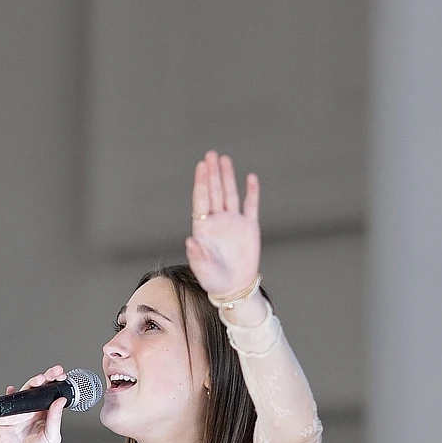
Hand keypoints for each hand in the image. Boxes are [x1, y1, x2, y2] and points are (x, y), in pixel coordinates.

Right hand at [0, 365, 67, 442]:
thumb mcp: (52, 438)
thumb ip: (55, 418)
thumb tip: (61, 401)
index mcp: (45, 416)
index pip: (52, 396)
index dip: (58, 385)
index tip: (64, 377)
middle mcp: (32, 413)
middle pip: (39, 390)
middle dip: (47, 379)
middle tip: (56, 372)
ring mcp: (19, 414)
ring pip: (25, 393)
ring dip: (32, 383)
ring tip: (40, 379)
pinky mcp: (5, 418)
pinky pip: (7, 403)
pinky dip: (10, 395)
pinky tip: (13, 389)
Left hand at [186, 151, 260, 299]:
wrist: (234, 287)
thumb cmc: (214, 280)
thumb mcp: (203, 269)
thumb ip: (197, 255)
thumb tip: (190, 240)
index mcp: (203, 228)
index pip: (202, 200)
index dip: (201, 183)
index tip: (201, 166)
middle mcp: (218, 221)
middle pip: (214, 192)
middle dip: (213, 173)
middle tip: (211, 154)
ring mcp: (234, 223)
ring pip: (230, 194)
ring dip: (227, 177)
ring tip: (224, 158)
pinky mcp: (250, 228)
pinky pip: (251, 206)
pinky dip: (251, 192)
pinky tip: (250, 178)